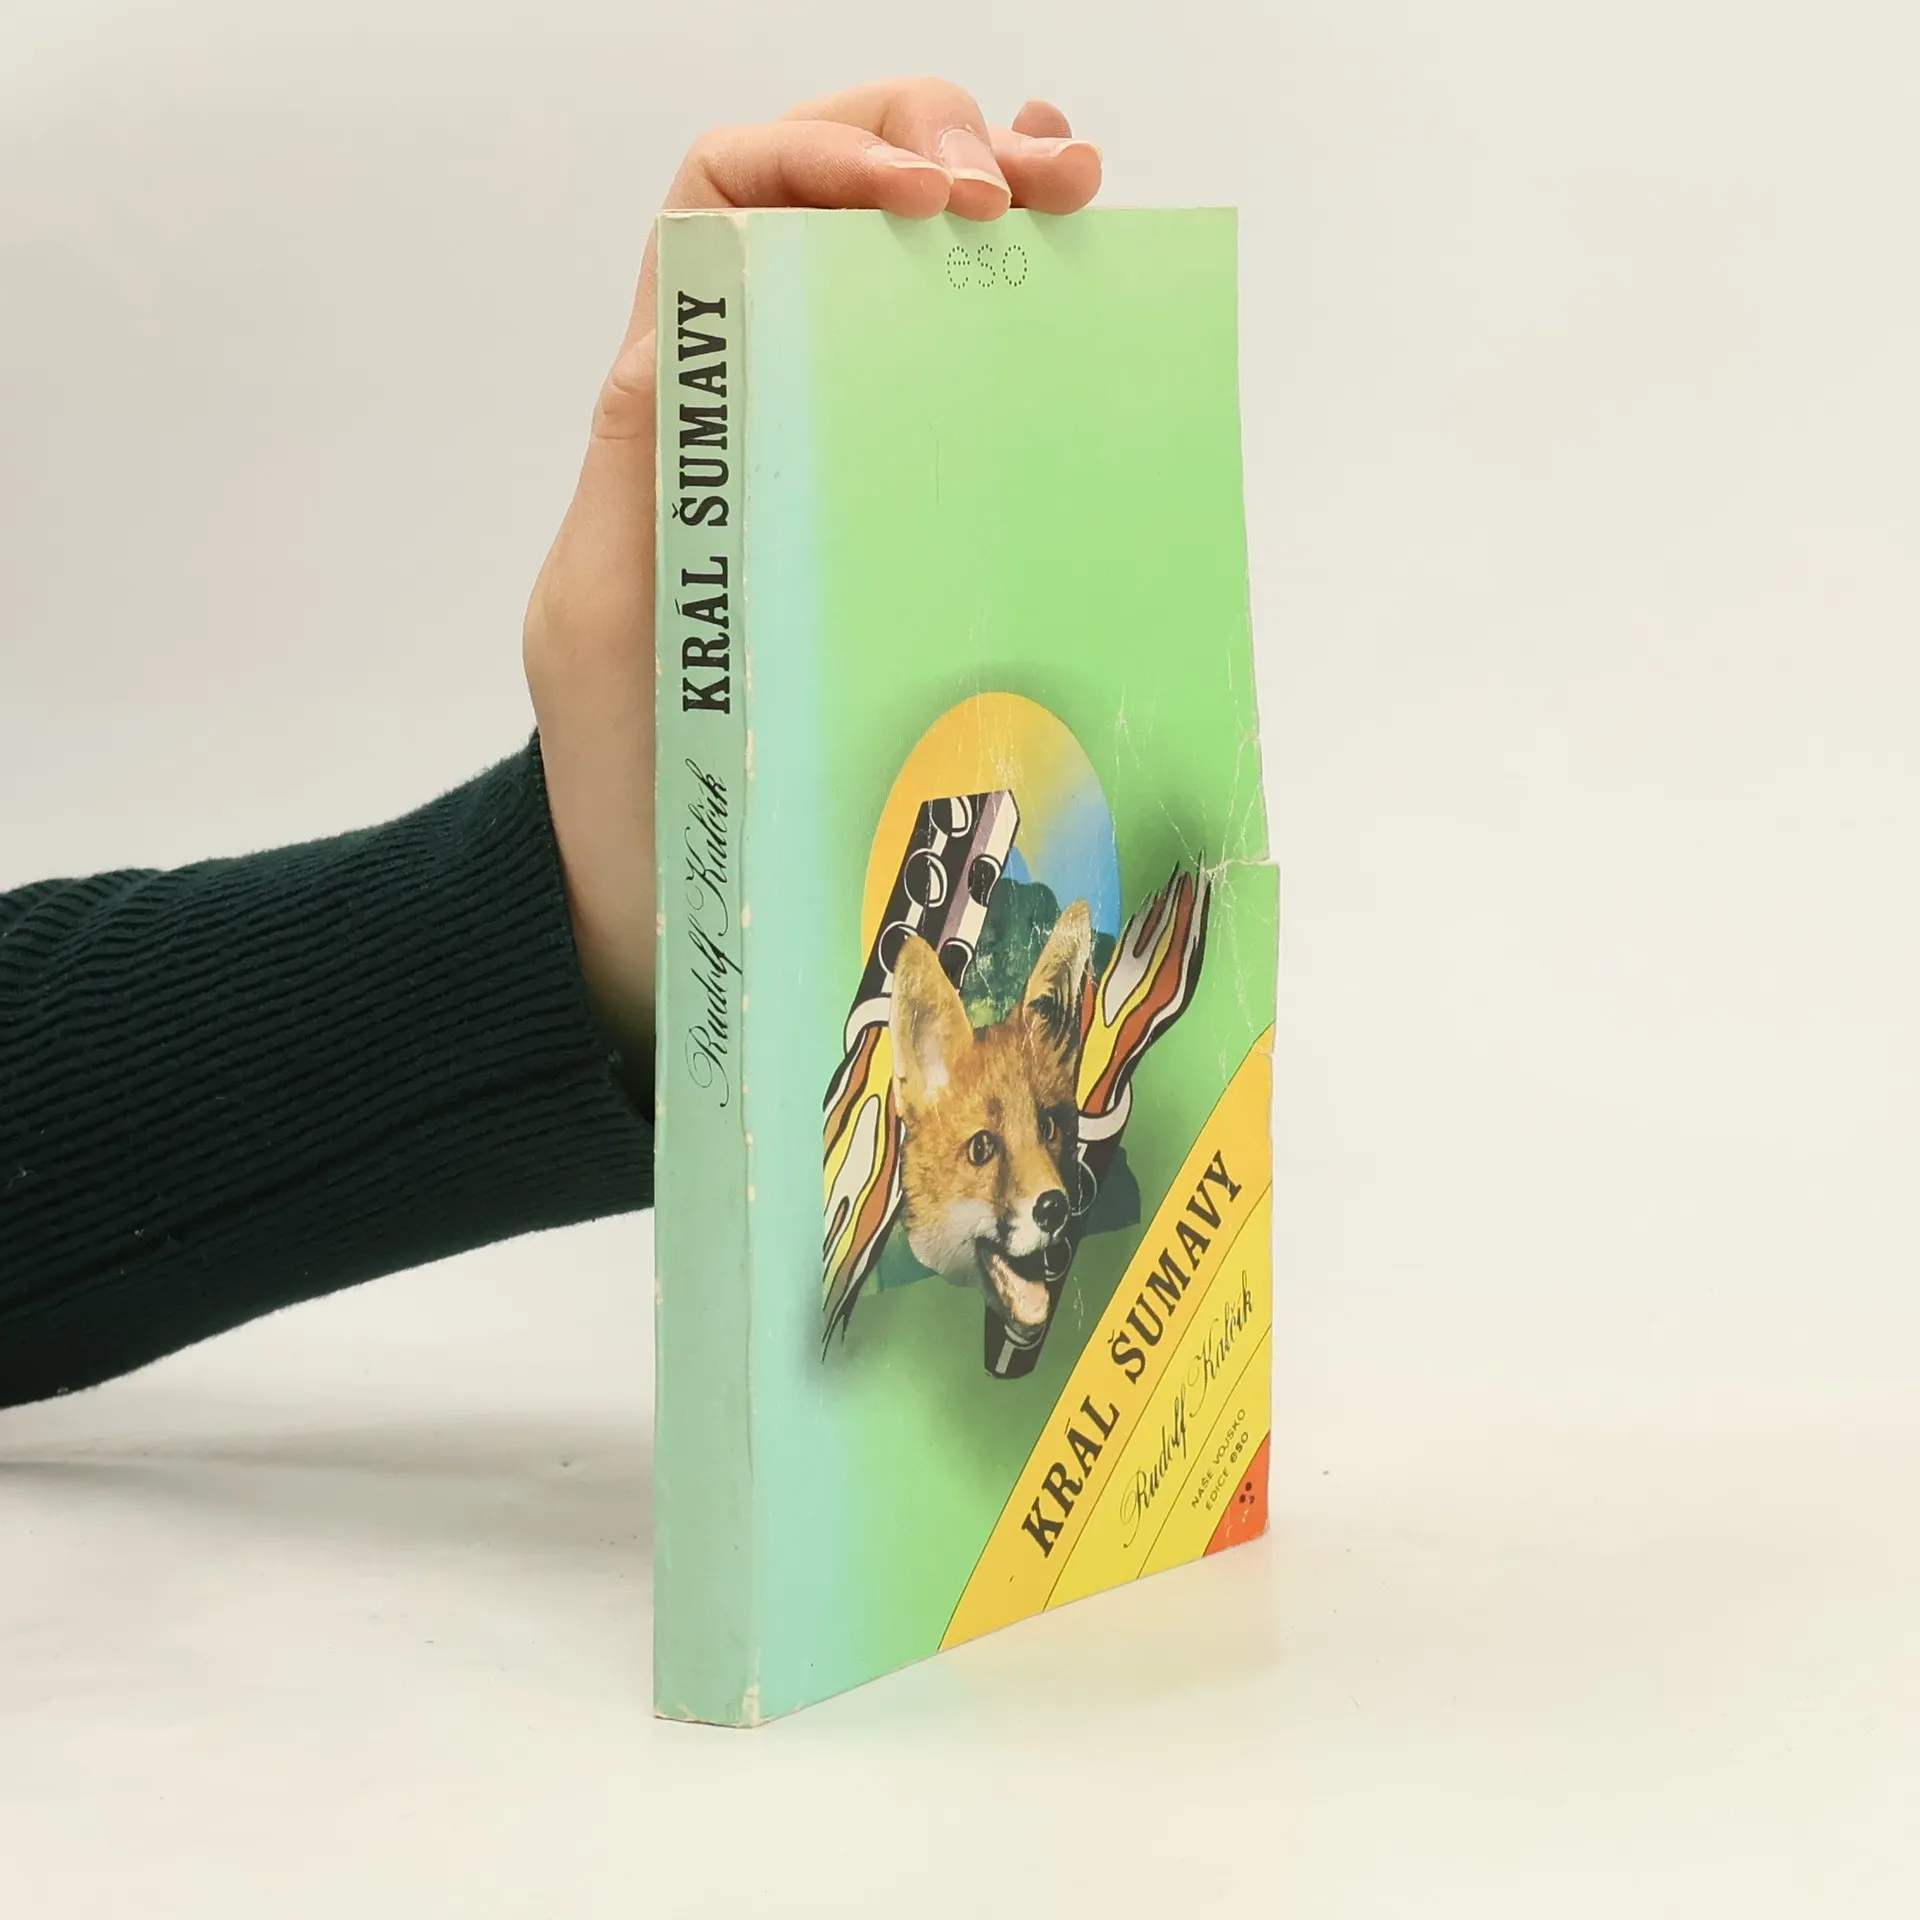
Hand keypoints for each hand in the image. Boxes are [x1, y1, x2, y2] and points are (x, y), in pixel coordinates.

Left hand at [522, 79, 1101, 1057]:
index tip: (928, 203)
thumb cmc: (627, 772)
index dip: (821, 155)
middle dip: (924, 142)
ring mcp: (827, 444)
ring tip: (1074, 186)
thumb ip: (638, 471)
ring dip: (986, 183)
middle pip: (824, 193)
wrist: (671, 894)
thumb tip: (686, 320)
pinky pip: (945, 370)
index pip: (724, 198)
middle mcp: (749, 399)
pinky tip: (1075, 264)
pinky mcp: (892, 509)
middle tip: (1027, 184)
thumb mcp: (601, 619)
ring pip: (895, 258)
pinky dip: (1011, 293)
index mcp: (671, 405)